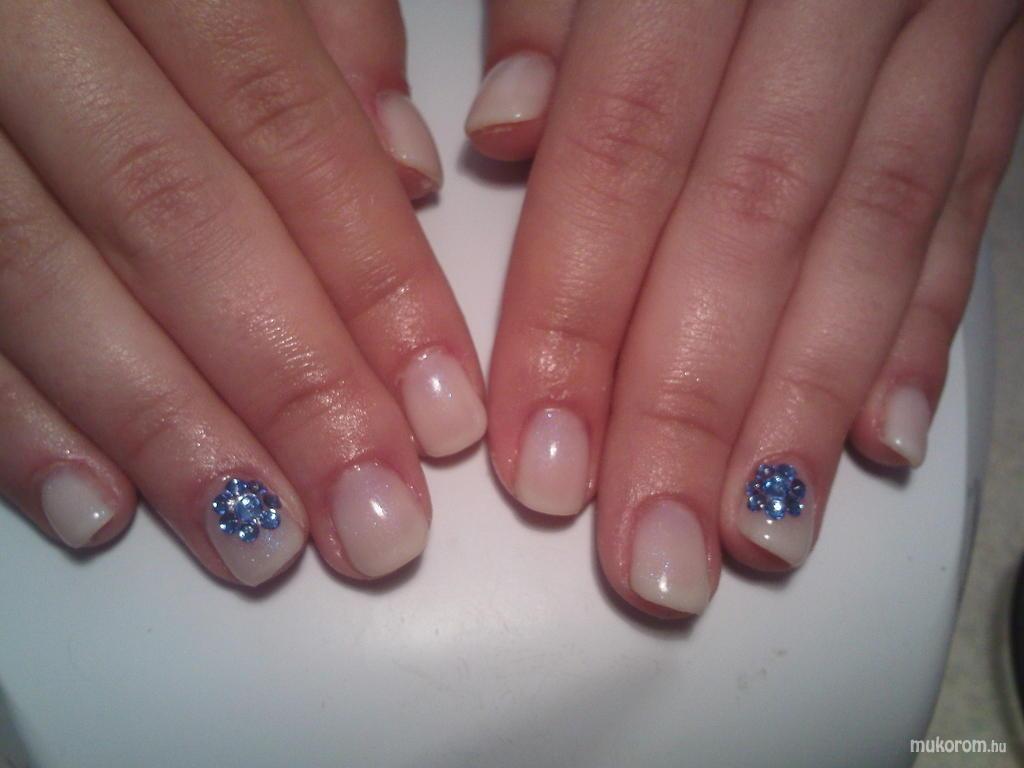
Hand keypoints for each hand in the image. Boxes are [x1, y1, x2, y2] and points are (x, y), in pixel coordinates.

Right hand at [0, 0, 485, 585]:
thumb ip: (329, 26)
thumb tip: (405, 169)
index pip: (285, 127)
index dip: (374, 277)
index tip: (443, 408)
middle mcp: (28, 23)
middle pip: (178, 220)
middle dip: (288, 384)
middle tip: (373, 516)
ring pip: (46, 277)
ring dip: (167, 429)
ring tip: (262, 540)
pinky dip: (15, 416)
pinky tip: (98, 507)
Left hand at [471, 0, 1023, 616]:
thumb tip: (509, 129)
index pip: (629, 148)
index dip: (578, 312)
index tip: (538, 456)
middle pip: (752, 221)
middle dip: (695, 403)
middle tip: (653, 555)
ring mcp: (951, 14)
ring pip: (873, 235)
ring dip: (806, 404)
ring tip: (756, 536)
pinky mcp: (1009, 54)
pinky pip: (970, 202)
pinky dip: (925, 327)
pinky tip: (884, 437)